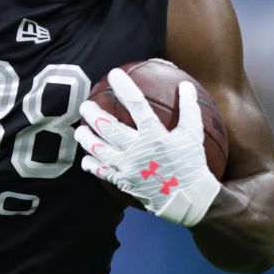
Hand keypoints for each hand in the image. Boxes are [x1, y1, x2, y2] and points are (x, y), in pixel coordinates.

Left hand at [75, 69, 219, 226]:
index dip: (124, 87)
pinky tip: (86, 160)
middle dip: (93, 114)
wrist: (188, 199)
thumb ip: (189, 109)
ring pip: (99, 149)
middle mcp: (137, 149)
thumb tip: (187, 85)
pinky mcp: (123, 181)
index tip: (113, 74)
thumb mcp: (193, 134)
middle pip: (108, 127)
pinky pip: (102, 172)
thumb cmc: (191, 164)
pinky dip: (92, 164)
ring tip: (79, 130)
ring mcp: (128, 167)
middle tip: (84, 105)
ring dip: (86, 138)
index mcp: (155, 135)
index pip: (136, 104)